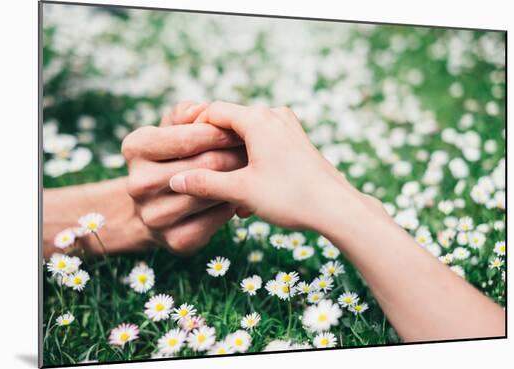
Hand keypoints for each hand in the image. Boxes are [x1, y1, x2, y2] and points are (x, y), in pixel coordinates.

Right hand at [121, 102, 246, 253]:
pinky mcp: (177, 241)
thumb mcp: (172, 129)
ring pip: (213, 192)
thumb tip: (199, 109)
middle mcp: (137, 184)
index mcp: (134, 148)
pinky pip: (216, 219)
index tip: (239, 131)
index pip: (186, 138)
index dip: (218, 133)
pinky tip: (241, 195)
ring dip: (238, 179)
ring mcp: (154, 216)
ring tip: (254, 168)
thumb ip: (185, 115)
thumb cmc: (173, 157)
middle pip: (205, 165)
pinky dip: (233, 205)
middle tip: (256, 149)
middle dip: (235, 154)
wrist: (159, 208)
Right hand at [168, 101, 368, 229]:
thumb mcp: (241, 191)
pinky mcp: (297, 140)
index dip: (193, 129)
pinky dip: (252, 162)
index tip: (182, 151)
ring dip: (233, 160)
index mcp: (257, 119)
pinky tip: (249, 193)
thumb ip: (205, 183)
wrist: (337, 208)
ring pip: (248, 135)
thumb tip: (175, 180)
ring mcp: (288, 126)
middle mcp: (274, 115)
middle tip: (200, 174)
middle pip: (231, 122)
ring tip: (226, 190)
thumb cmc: (290, 197)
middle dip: (214, 148)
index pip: (213, 111)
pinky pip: (265, 143)